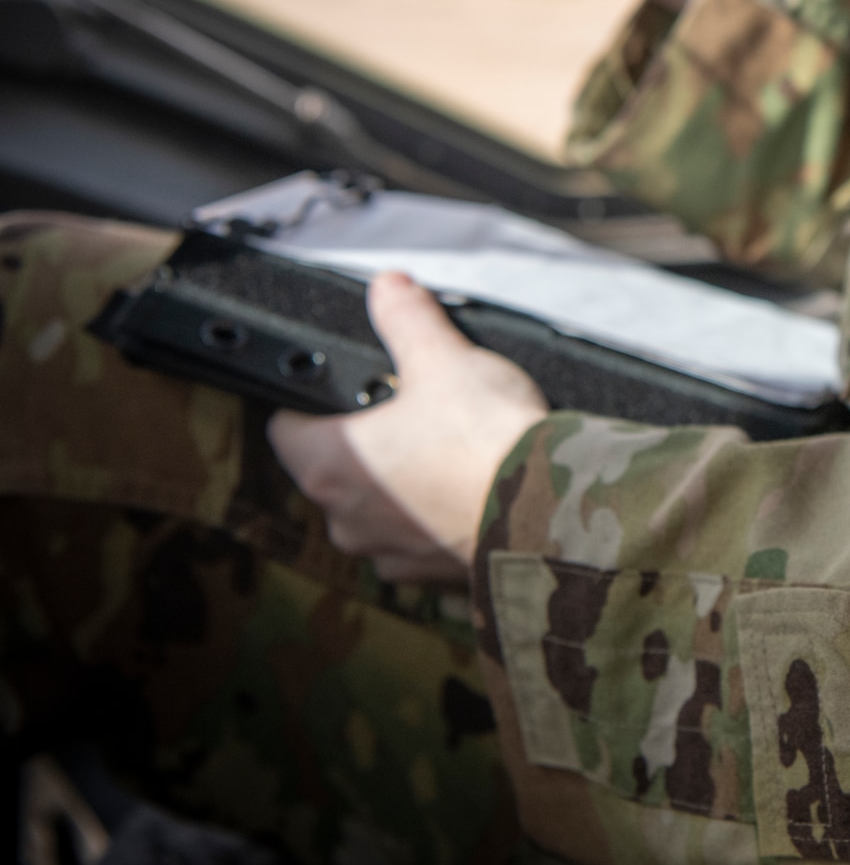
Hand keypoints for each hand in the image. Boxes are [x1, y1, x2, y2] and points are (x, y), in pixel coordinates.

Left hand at [268, 273, 549, 582]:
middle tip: (411, 416)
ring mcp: (387, 553)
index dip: (308, 405)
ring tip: (450, 456)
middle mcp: (345, 518)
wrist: (549, 510)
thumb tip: (388, 286)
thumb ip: (407, 319)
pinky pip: (420, 543)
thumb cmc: (486, 439)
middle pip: (334, 472)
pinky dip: (437, 521)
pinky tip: (472, 494)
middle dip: (367, 446)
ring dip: (402, 489)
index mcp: (330, 463)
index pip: (286, 428)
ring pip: (377, 512)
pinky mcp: (430, 577)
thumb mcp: (445, 358)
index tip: (341, 393)